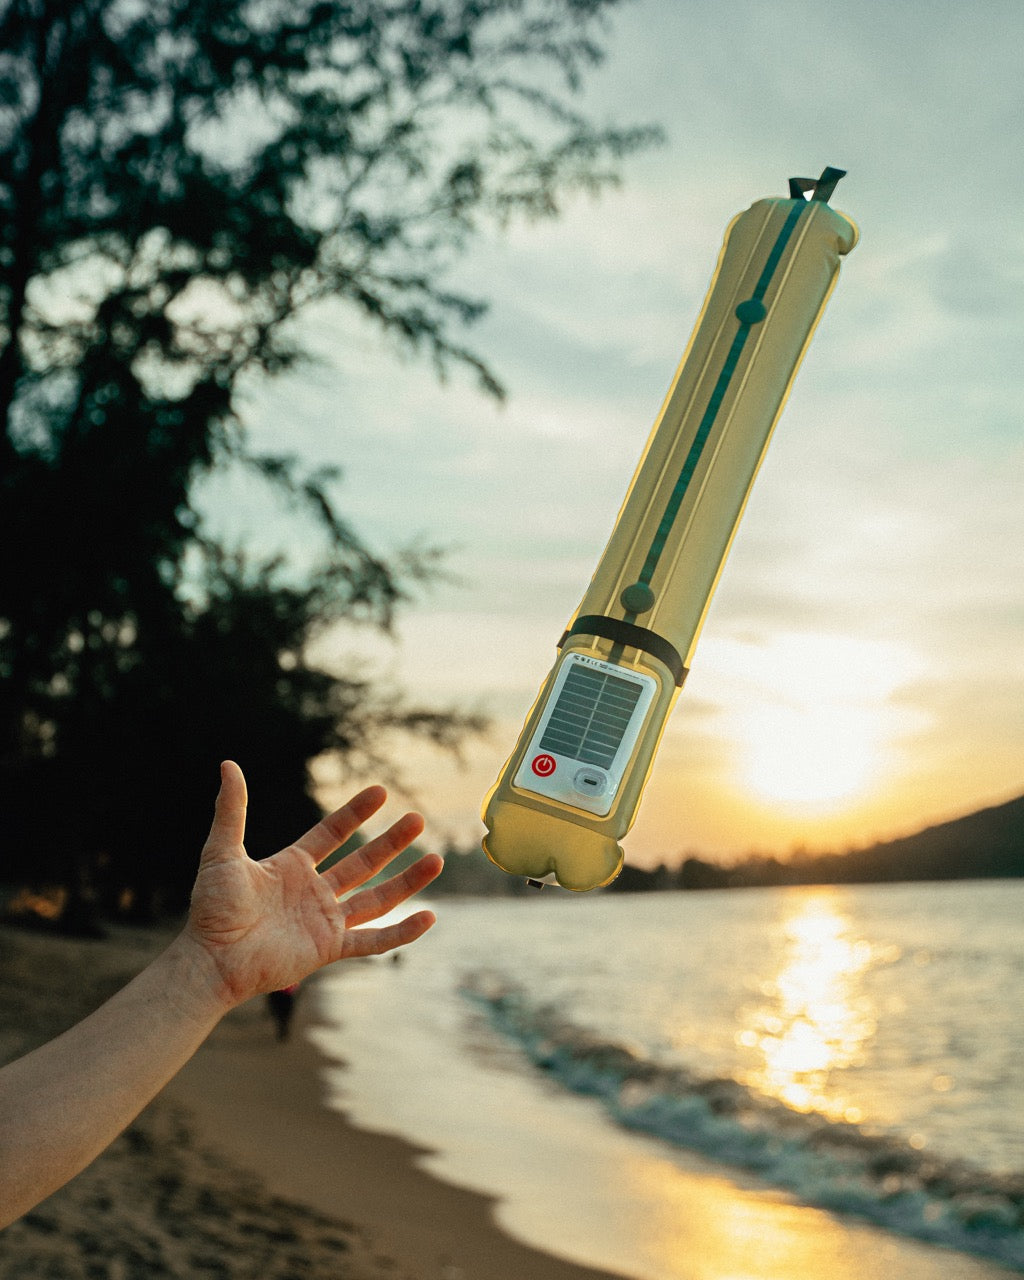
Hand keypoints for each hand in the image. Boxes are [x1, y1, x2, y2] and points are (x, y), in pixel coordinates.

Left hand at [185, 761, 441, 1007]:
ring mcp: (324, 921)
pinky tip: (429, 917)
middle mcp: (314, 892)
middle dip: (391, 842)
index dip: (356, 813)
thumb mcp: (222, 851)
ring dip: (407, 881)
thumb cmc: (212, 909)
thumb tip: (229, 765)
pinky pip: (374, 941)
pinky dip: (402, 932)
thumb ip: (232, 809)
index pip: (332, 833)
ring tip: (437, 860)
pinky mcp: (330, 949)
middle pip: (363, 862)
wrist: (211, 960)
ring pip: (377, 898)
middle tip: (418, 819)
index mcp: (292, 866)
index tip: (381, 792)